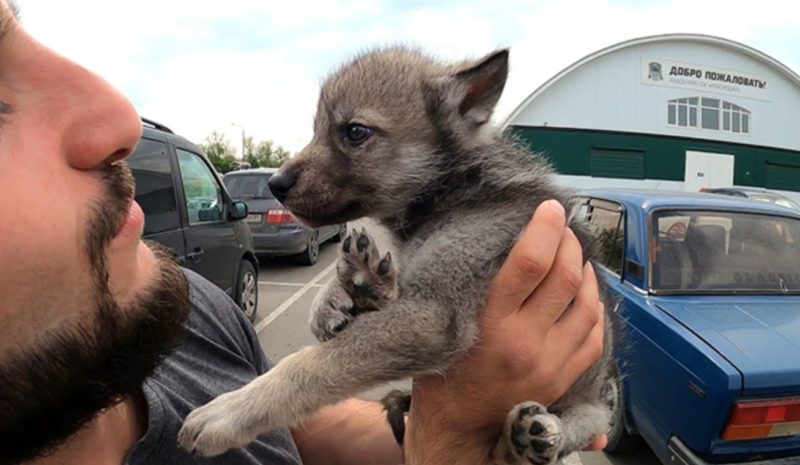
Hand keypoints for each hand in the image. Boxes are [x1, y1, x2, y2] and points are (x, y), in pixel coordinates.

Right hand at [405, 200, 605, 463]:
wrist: (458, 428)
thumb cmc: (443, 371)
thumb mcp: (446, 323)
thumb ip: (475, 288)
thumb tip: (503, 243)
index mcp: (491, 324)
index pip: (530, 262)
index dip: (544, 227)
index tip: (549, 208)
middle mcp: (526, 341)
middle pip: (566, 277)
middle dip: (570, 243)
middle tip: (564, 227)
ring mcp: (551, 362)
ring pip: (588, 304)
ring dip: (587, 271)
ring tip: (576, 255)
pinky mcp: (563, 378)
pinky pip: (594, 334)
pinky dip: (595, 307)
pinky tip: (586, 292)